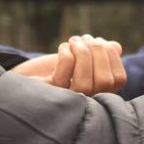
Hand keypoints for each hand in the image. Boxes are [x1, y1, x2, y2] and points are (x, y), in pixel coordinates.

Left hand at [12, 35, 126, 95]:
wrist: (25, 79)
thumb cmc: (56, 68)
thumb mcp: (80, 58)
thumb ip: (99, 54)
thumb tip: (115, 47)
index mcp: (99, 95)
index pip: (119, 79)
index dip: (112, 56)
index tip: (99, 41)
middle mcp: (87, 104)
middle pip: (105, 80)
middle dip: (97, 51)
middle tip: (84, 39)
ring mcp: (68, 103)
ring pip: (84, 82)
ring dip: (82, 53)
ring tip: (73, 41)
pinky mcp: (49, 97)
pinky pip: (62, 77)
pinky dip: (66, 56)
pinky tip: (63, 48)